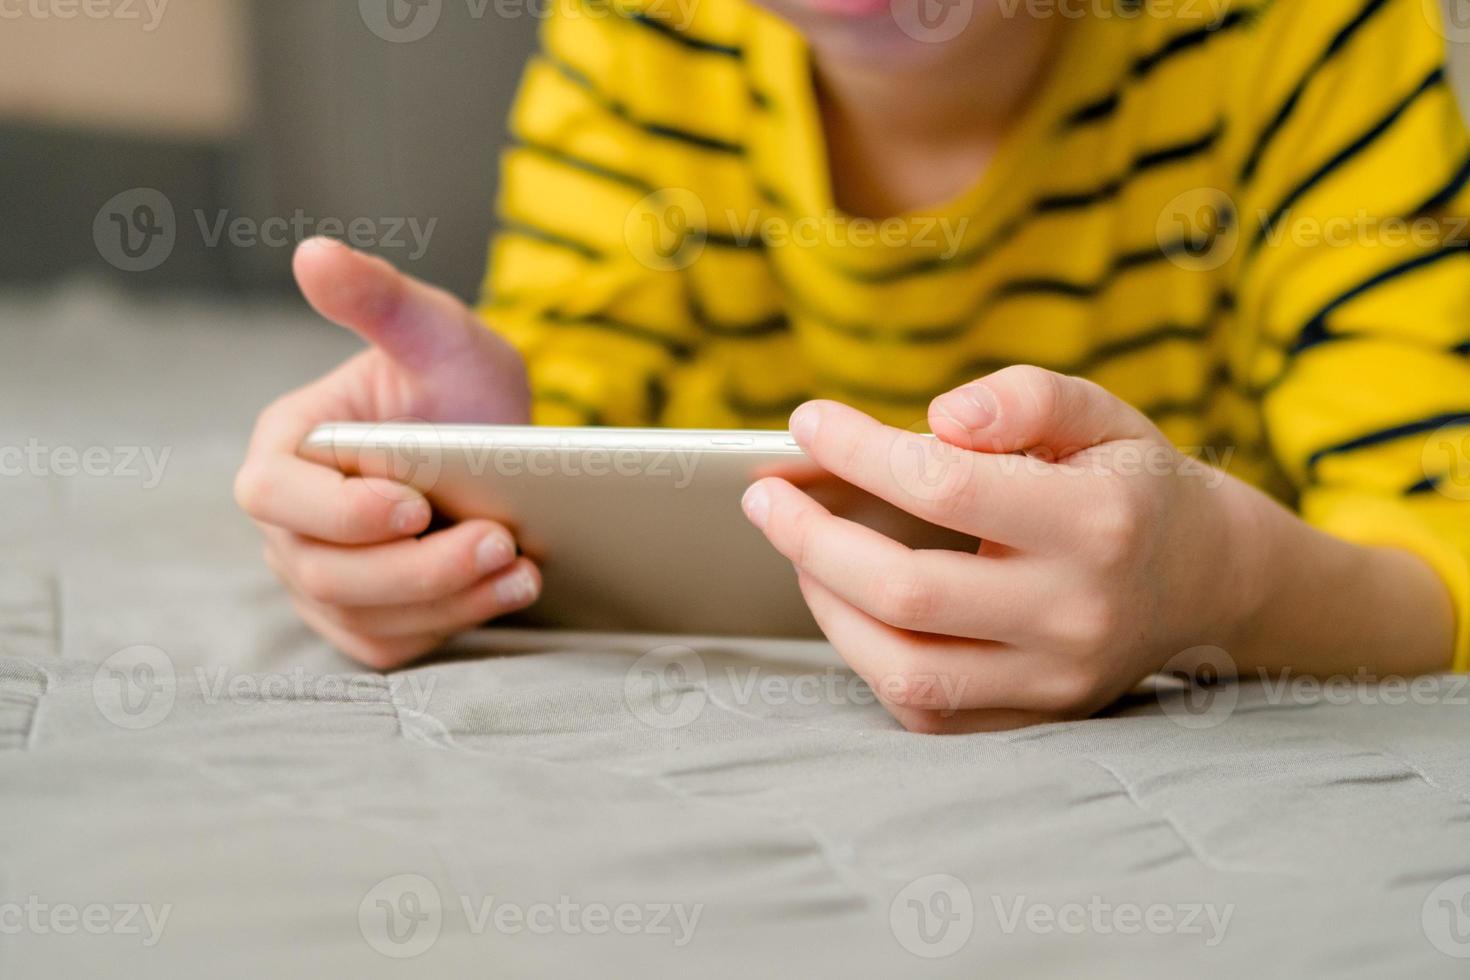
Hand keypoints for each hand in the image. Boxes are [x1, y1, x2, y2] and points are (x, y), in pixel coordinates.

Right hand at [235, 238, 538, 668]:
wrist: (503, 448)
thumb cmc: (459, 384)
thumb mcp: (436, 332)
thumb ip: (380, 299)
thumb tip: (312, 253)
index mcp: (285, 448)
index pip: (275, 496)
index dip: (338, 512)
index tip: (413, 504)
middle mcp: (291, 523)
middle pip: (322, 572)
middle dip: (415, 567)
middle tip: (499, 542)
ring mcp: (322, 577)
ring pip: (363, 616)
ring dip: (445, 601)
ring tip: (521, 570)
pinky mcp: (366, 617)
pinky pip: (390, 644)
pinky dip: (448, 626)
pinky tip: (508, 594)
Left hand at [740, 366, 1272, 732]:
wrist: (1206, 578)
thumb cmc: (1130, 481)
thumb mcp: (1099, 413)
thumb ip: (1024, 397)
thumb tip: (937, 419)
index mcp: (1099, 521)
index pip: (946, 486)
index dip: (860, 452)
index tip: (808, 424)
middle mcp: (1077, 613)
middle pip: (907, 592)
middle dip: (812, 539)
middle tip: (766, 498)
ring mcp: (1056, 680)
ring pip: (905, 668)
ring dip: (827, 606)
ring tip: (796, 549)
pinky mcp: (1036, 718)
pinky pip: (925, 709)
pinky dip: (867, 657)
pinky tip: (846, 603)